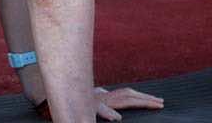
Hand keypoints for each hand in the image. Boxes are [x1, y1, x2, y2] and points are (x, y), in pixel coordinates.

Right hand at [34, 87, 164, 120]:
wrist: (50, 93)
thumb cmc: (68, 100)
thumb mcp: (86, 100)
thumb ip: (97, 100)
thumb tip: (107, 102)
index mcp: (103, 97)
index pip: (126, 95)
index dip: (142, 98)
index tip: (157, 101)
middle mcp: (101, 97)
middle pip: (127, 95)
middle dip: (145, 99)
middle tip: (161, 102)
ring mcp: (94, 102)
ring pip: (119, 99)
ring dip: (135, 101)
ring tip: (152, 104)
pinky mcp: (86, 106)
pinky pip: (98, 109)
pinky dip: (107, 113)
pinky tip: (116, 118)